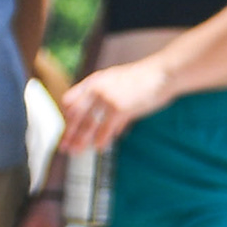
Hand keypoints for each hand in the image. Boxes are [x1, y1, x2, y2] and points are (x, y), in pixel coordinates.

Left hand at [57, 56, 174, 152]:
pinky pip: (106, 127)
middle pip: (76, 115)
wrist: (163, 74)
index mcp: (94, 81)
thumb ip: (114, 106)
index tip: (67, 130)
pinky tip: (99, 148)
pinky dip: (101, 139)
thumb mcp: (122, 86)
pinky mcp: (120, 107)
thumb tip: (114, 129)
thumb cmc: (147, 80)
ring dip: (81, 140)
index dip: (67, 118)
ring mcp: (107, 98)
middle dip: (69, 133)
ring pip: (88, 123)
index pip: (70, 101)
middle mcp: (96, 89)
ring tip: (77, 152)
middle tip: (64, 147)